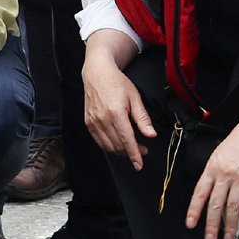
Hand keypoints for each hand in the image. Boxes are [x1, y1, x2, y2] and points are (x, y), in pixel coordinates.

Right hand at [82, 53, 154, 169]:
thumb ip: (142, 118)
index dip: (134, 154)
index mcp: (115, 112)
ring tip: (131, 147)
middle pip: (117, 145)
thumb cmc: (117, 83)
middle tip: (143, 150)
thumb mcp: (135, 97)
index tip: (139, 164)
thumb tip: (151, 135)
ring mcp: (92, 121)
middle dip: (131, 152)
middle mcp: (102, 119)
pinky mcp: (88, 122)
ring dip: (120, 151)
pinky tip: (118, 143)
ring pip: (107, 146)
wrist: (97, 74)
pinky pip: (99, 141)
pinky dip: (109, 146)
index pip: (127, 140)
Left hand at [186, 123, 238, 238]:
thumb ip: (213, 175)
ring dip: (230, 225)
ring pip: (233, 207)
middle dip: (211, 224)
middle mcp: (225, 175)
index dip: (194, 210)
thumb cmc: (237, 143)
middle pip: (216, 204)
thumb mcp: (218, 156)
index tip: (190, 224)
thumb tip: (208, 194)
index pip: (200, 193)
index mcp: (212, 168)